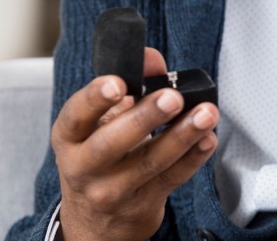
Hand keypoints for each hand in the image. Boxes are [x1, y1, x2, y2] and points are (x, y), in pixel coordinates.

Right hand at [51, 47, 219, 240]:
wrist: (95, 219)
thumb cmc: (98, 155)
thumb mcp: (100, 120)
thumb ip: (128, 83)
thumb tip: (152, 59)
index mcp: (69, 137)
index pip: (76, 116)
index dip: (95, 98)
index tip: (118, 83)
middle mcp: (85, 167)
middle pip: (113, 143)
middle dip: (145, 117)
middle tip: (172, 97)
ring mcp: (113, 191)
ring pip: (150, 162)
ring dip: (182, 135)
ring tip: (205, 113)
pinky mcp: (143, 205)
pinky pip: (172, 178)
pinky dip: (193, 157)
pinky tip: (207, 138)